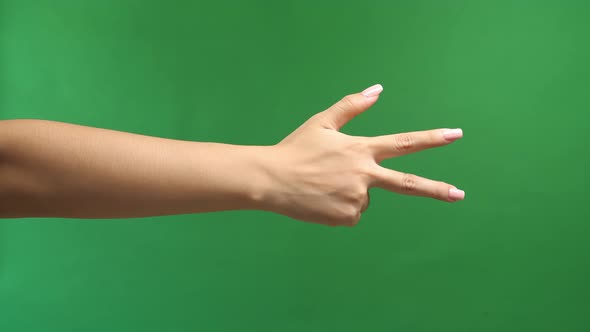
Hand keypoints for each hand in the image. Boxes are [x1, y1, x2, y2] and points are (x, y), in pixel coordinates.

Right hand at [259, 84, 464, 226]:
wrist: (271, 180)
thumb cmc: (296, 149)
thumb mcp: (322, 123)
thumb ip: (352, 105)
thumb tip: (378, 89)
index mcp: (361, 150)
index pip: (404, 143)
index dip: (432, 138)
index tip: (456, 135)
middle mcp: (364, 176)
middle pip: (407, 184)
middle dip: (436, 189)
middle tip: (460, 195)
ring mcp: (357, 199)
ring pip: (365, 197)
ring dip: (350, 191)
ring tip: (323, 185)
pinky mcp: (346, 217)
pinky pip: (351, 213)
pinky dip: (340, 207)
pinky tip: (321, 199)